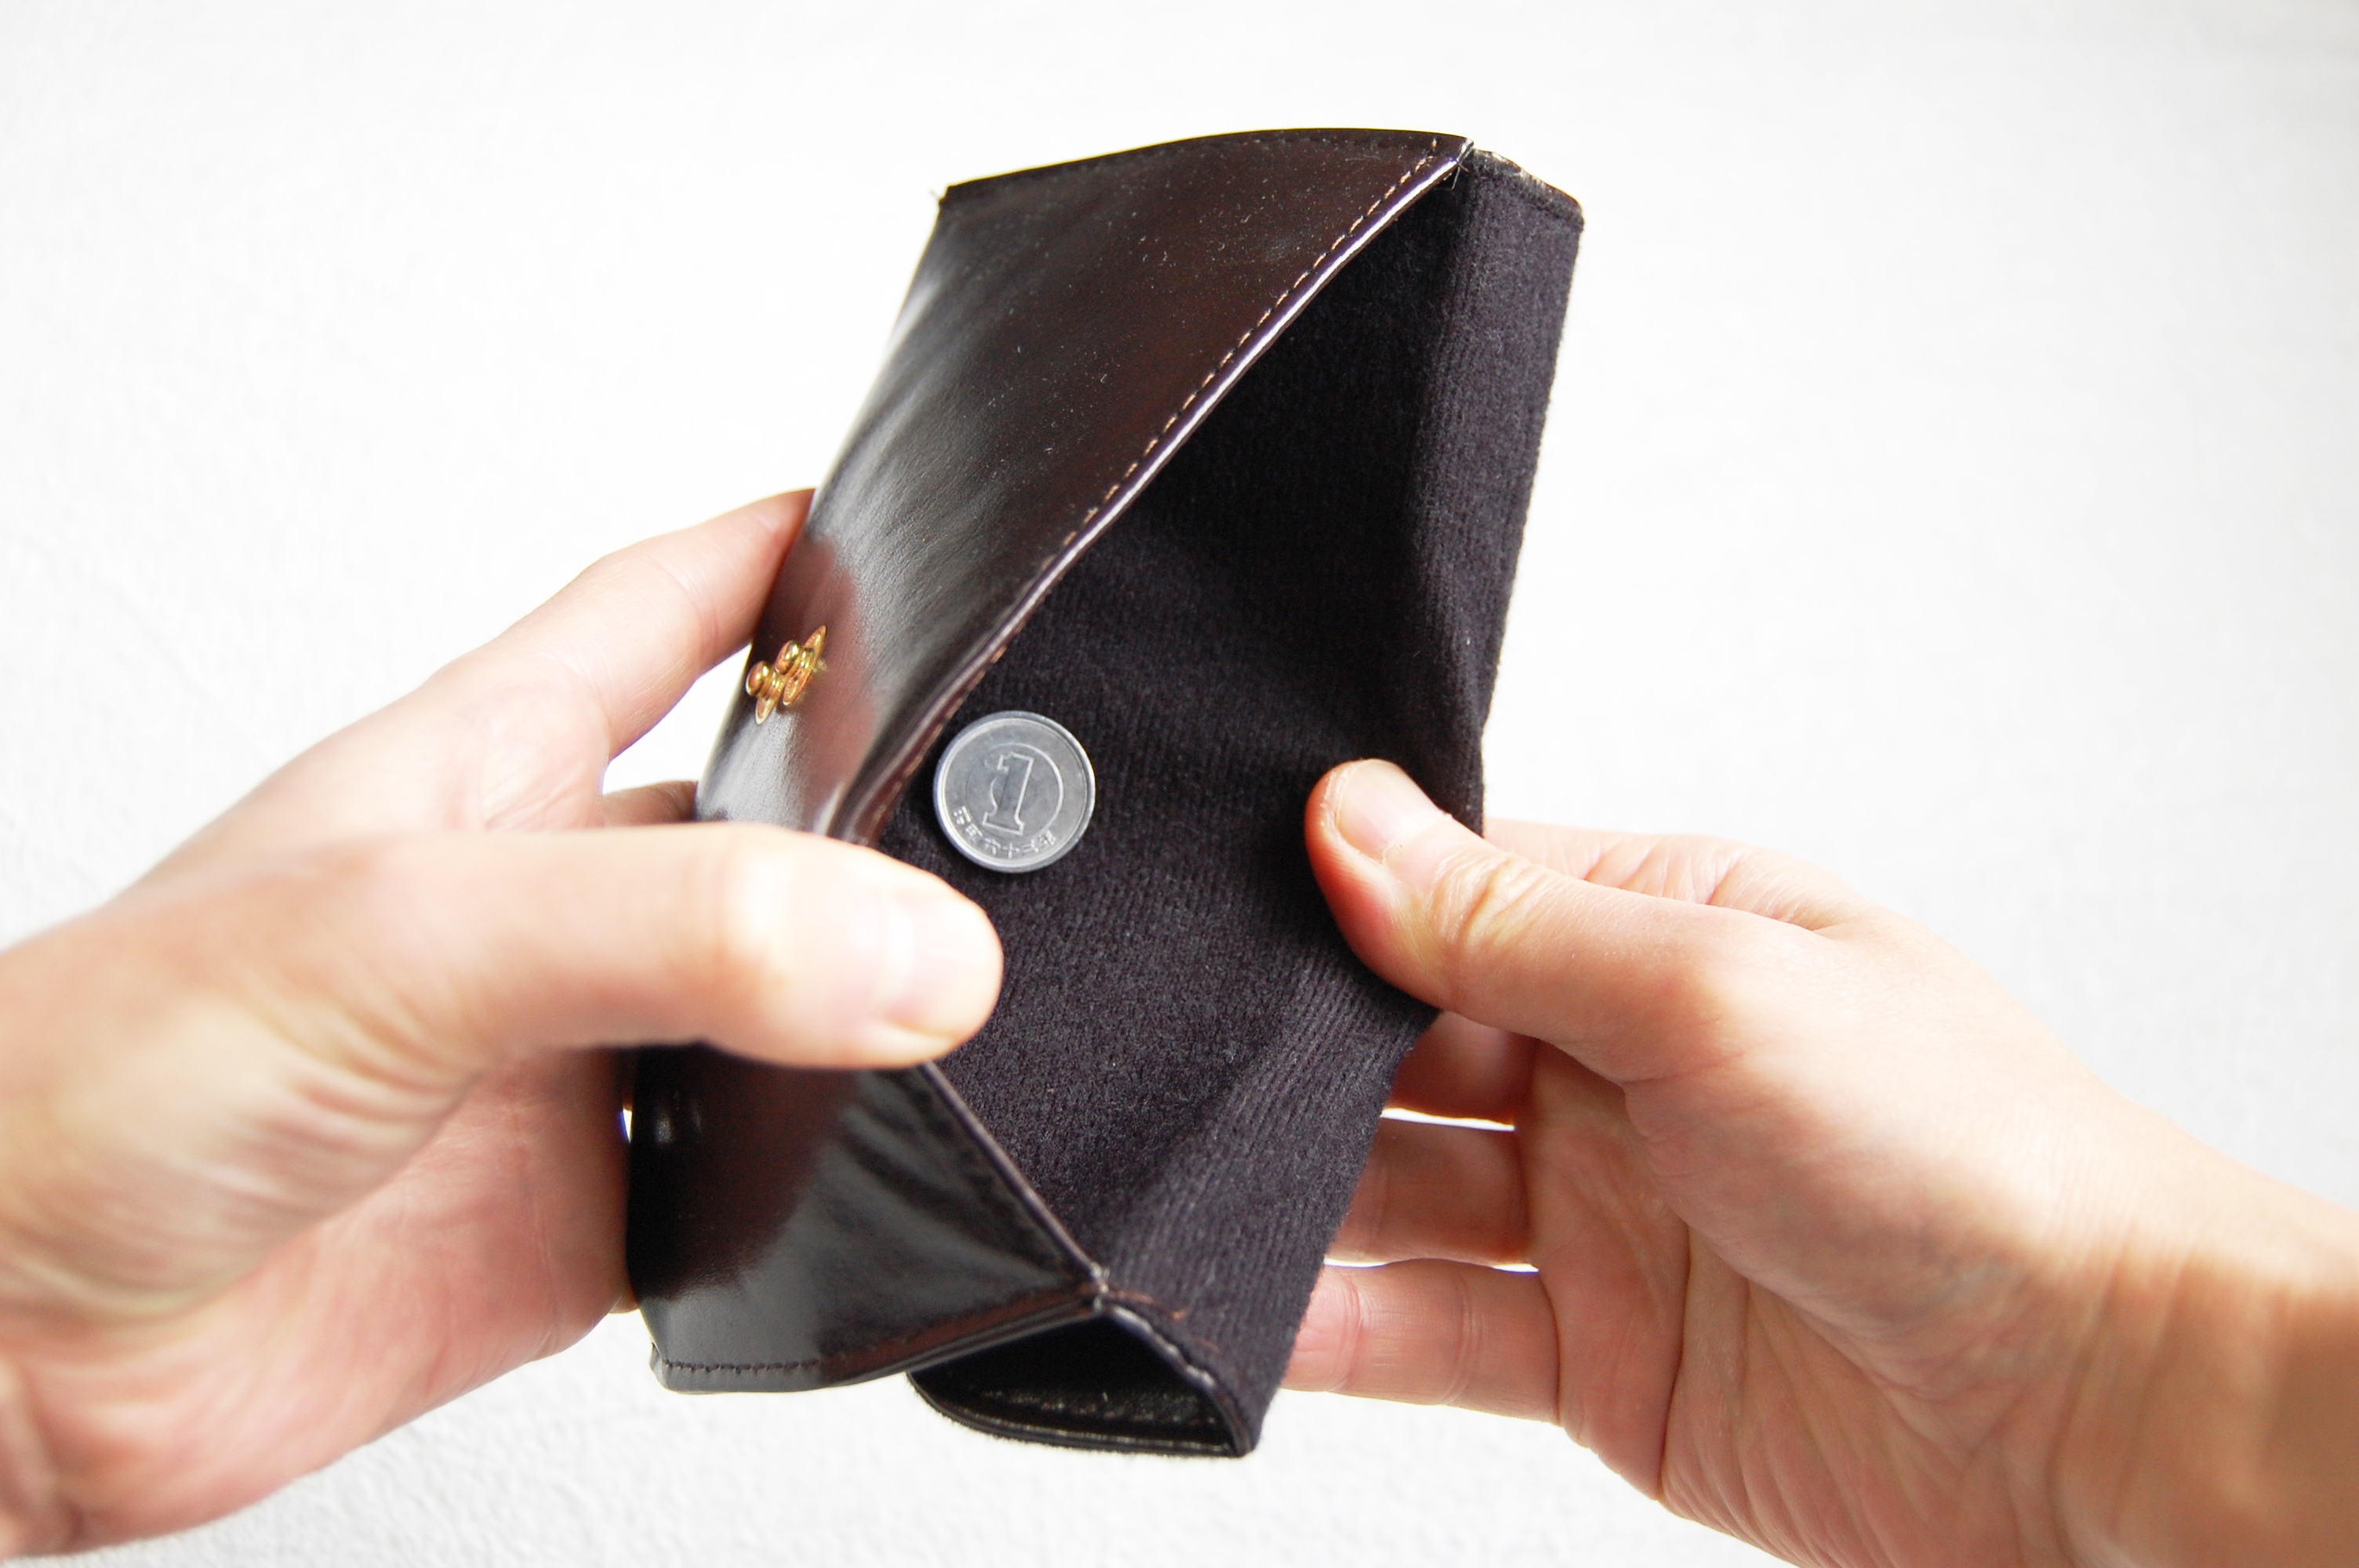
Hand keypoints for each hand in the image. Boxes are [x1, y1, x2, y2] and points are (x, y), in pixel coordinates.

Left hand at [0, 494, 1002, 1555]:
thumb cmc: (86, 1082)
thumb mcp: (404, 933)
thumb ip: (677, 928)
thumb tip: (917, 952)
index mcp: (488, 767)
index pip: (675, 607)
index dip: (799, 550)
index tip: (928, 522)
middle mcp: (544, 907)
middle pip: (767, 812)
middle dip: (891, 801)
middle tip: (1018, 805)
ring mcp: (570, 1065)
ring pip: (786, 1006)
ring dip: (880, 1003)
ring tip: (991, 993)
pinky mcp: (583, 1221)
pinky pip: (758, 1184)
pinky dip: (837, 1175)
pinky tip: (887, 1166)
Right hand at [1287, 760, 2358, 1566]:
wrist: (2095, 1404)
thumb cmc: (1975, 1157)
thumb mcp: (1717, 991)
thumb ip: (1512, 923)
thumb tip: (1349, 822)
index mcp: (1661, 936)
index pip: (1452, 902)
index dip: (1335, 915)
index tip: (1216, 922)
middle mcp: (1619, 1068)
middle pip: (1401, 1052)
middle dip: (1295, 1066)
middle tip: (1178, 1073)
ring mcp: (1602, 1216)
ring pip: (1397, 1195)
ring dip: (1297, 1199)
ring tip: (1191, 1198)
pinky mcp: (1594, 1356)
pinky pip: (1430, 1331)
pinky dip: (1338, 1327)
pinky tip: (1260, 1317)